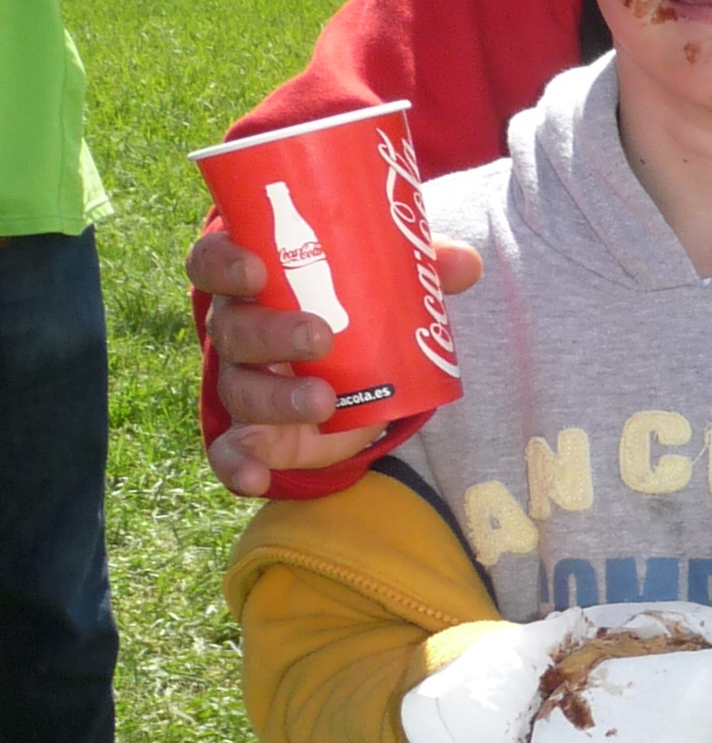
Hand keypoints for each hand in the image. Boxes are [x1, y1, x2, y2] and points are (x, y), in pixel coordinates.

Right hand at [195, 222, 483, 495]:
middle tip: (319, 336)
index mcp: (253, 283)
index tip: (257, 269)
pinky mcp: (256, 434)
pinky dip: (239, 466)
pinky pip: (230, 452)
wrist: (350, 374)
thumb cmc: (354, 308)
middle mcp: (237, 332)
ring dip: (277, 398)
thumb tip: (467, 264)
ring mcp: (243, 384)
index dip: (225, 265)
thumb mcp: (382, 283)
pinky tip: (255, 478)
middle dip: (271, 333)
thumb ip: (421, 269)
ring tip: (324, 401)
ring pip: (241, 390)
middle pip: (232, 330)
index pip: (213, 264)